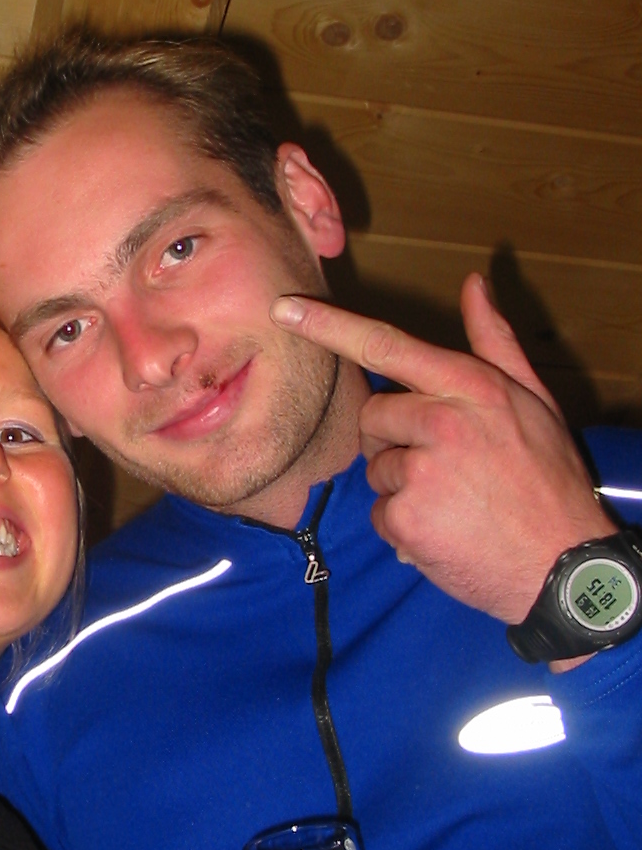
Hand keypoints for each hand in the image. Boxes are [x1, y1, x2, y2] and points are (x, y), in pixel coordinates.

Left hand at [270, 274, 612, 624]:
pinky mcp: (406, 516)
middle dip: (395, 439)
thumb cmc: (549, 479)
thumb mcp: (534, 400)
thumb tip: (474, 283)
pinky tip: (444, 532)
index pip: (386, 346)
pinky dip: (403, 527)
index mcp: (472, 386)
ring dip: (402, 487)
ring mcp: (422, 470)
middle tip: (445, 465)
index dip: (329, 325)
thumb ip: (495, 341)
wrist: (565, 566)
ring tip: (453, 503)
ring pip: (376, 468)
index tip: (285, 307)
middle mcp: (443, 421)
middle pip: (372, 416)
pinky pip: (380, 513)